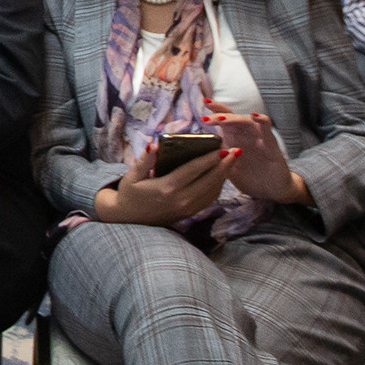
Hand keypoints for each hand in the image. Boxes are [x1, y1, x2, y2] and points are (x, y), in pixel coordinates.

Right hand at [91, 142, 238, 226]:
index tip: (222, 148)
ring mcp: (187, 208)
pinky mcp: (189, 213)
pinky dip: (218, 186)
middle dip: (224, 165)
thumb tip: (155, 145)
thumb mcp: (132, 176)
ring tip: (232, 160)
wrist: (128, 219)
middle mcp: (181, 199)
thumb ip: (144, 160)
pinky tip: (222, 175)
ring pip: (212, 191)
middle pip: (209, 180)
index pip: (193, 170)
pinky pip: (209, 199)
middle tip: (236, 151)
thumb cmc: (129, 194)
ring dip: (224, 175)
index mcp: (167, 188)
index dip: (209, 159)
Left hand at [205, 103, 304, 202]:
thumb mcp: (227, 169)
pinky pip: (267, 130)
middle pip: (233, 117)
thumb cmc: (248, 176)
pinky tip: (255, 116)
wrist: (271, 191)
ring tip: (221, 118)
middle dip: (219, 115)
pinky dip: (262, 121)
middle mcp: (246, 134)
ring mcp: (259, 138)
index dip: (215, 110)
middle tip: (205, 119)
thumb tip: (199, 150)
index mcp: (234, 137)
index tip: (203, 103)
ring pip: (247, 121)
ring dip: (234, 118)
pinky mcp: (272, 146)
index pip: (224, 119)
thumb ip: (216, 159)